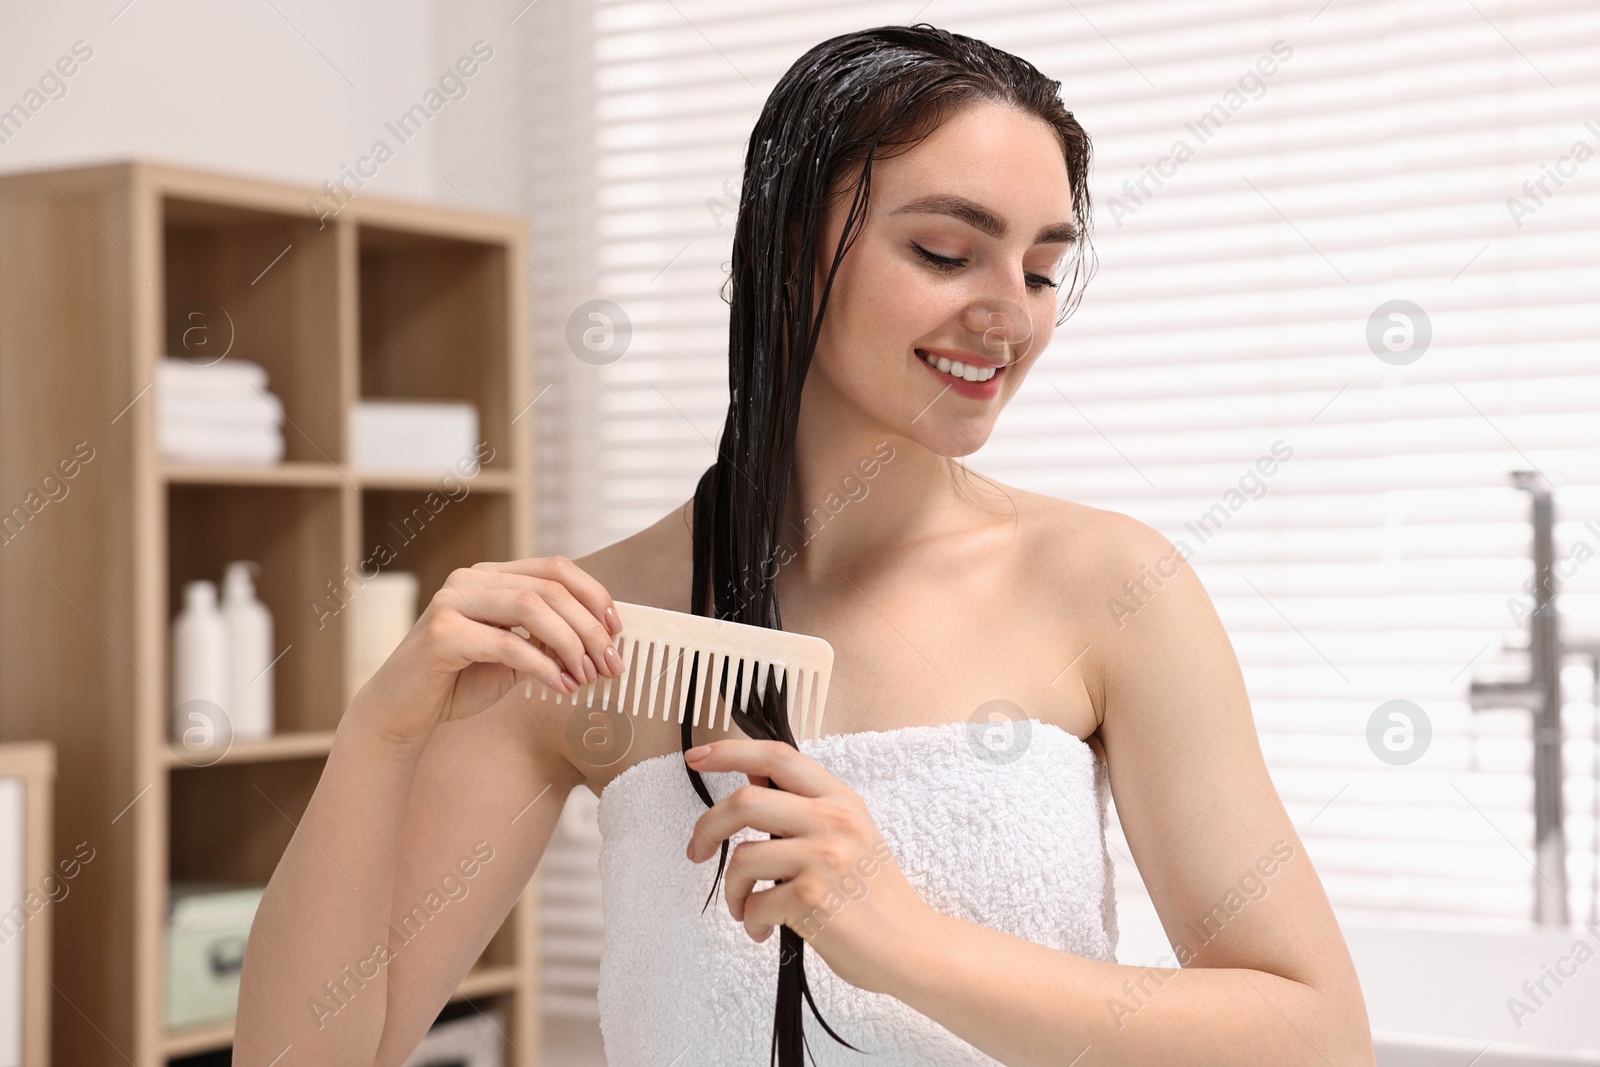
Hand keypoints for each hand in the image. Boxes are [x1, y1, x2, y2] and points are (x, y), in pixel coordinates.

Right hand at [348, 556, 624, 743]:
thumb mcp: (515, 655)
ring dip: (570, 644)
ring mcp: (452, 602)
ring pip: (531, 607)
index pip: (555, 568)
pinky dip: (542, 666)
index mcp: (491, 576)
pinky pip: (507, 643)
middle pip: (550, 588)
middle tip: (611, 664)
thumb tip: (600, 640)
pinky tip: (560, 687)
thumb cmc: (459, 681)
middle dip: (589, 628)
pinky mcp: (441, 633)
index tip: (617, 630)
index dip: (593, 595)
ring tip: (586, 677)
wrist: (401, 711)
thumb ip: (548, 639)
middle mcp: (470, 580)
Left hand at [683, 739, 935, 994]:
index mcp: (840, 800)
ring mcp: (824, 858)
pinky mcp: (813, 899)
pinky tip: (764, 930)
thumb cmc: (875, 895)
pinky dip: (749, 921)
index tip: (697, 758)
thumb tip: (752, 778)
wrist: (911, 946)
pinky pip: (755, 903)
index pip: (778, 756)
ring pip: (742, 858)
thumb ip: (804, 806)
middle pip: (746, 801)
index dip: (730, 752)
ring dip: (731, 890)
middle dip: (707, 827)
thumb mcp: (849, 834)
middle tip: (697, 851)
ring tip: (743, 907)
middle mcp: (833, 821)